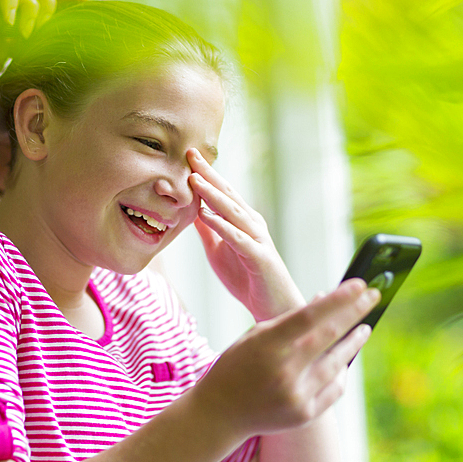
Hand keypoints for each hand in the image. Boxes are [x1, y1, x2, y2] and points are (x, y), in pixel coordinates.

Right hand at [0, 0, 56, 150]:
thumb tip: (68, 109)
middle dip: (42, 5)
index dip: (49, 15)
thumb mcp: (20, 106)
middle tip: (39, 32)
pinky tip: (9, 25)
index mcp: (9, 43)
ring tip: (24, 32)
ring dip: (27, 3)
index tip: (50, 39)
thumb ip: (41, 103)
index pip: (38, 9)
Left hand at [187, 148, 304, 320]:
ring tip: (195, 179)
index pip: (222, 192)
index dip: (206, 174)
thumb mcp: (219, 251)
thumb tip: (192, 210)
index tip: (188, 155)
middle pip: (228, 194)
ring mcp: (256, 239)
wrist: (274, 308)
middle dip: (209, 174)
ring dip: (213, 195)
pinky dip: (222, 225)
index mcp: (242, 220)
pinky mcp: (258, 257)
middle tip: (190, 153)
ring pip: (232, 212)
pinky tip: (206, 214)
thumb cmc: (246, 278)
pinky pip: (237, 238)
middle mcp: (252, 223)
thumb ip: (208, 230)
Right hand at [191, 280, 379, 437]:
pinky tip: (345, 359)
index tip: (360, 284)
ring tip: (365, 328)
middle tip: (374, 296)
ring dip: (354, 342)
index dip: (338, 299)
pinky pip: (334, 389)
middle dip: (355, 313)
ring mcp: (296, 395)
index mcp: (267, 345)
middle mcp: (283, 371)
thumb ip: (291, 320)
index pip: (309, 316)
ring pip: (337, 363)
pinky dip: (341, 371)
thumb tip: (325, 299)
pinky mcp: (304, 415)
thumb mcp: (256, 336)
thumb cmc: (238, 365)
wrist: (221, 412)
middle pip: (329, 336)